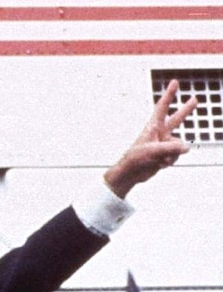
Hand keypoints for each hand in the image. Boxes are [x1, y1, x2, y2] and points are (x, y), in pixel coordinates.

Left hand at [104, 79, 197, 197]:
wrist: (131, 174)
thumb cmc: (135, 159)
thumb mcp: (153, 151)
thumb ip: (171, 148)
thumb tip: (187, 148)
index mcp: (153, 126)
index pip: (162, 107)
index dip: (169, 94)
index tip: (174, 82)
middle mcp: (160, 133)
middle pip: (176, 119)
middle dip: (186, 110)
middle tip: (195, 99)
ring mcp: (164, 143)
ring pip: (179, 145)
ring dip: (171, 154)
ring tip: (158, 159)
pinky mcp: (166, 154)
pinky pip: (176, 155)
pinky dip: (170, 160)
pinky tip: (159, 164)